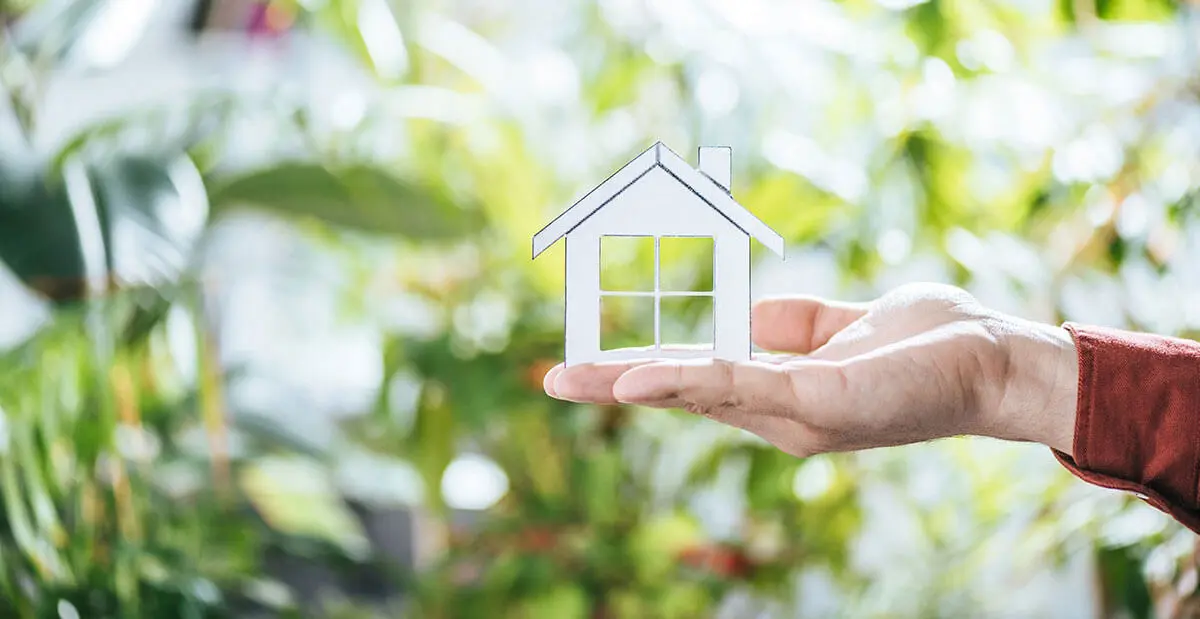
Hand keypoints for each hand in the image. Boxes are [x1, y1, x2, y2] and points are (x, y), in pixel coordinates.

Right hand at [544, 283, 1077, 457]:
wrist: (1000, 358)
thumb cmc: (933, 342)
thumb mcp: (847, 324)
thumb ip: (797, 324)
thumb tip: (745, 312)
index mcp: (785, 394)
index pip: (703, 380)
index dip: (648, 371)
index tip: (597, 364)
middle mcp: (784, 415)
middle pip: (686, 395)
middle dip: (618, 385)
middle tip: (555, 379)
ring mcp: (799, 414)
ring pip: (701, 392)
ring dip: (634, 383)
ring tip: (575, 379)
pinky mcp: (821, 401)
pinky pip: (739, 385)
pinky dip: (684, 381)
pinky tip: (638, 378)